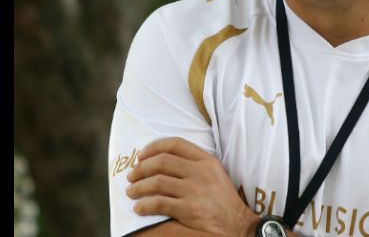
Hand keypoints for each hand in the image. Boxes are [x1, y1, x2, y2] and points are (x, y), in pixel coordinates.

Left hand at [126, 137, 258, 236]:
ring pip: (157, 181)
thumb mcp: (215, 174)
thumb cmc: (222, 200)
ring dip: (139, 187)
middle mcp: (200, 172)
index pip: (176, 144)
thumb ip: (195, 164)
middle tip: (132, 175)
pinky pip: (159, 203)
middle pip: (162, 161)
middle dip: (141, 168)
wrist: (237, 224)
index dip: (154, 147)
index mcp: (207, 160)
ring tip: (131, 192)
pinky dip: (145, 205)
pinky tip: (139, 208)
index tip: (141, 155)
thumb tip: (161, 160)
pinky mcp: (189, 210)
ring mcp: (195, 190)